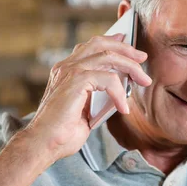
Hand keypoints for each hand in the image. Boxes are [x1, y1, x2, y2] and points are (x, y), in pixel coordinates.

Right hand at [24, 33, 151, 164]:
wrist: (43, 144)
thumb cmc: (62, 132)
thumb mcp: (86, 110)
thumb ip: (99, 96)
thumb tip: (120, 90)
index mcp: (66, 71)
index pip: (90, 46)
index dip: (111, 41)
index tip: (128, 44)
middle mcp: (66, 66)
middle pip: (100, 44)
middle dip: (125, 49)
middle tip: (142, 58)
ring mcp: (69, 71)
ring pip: (108, 56)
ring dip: (130, 67)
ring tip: (143, 81)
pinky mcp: (76, 81)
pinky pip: (108, 78)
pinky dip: (119, 92)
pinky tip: (123, 108)